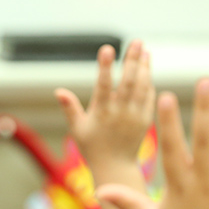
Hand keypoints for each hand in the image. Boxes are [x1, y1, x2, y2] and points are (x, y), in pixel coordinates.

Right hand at [55, 41, 153, 181]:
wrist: (115, 167)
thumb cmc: (92, 147)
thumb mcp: (77, 129)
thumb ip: (70, 108)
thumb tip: (58, 91)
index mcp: (101, 113)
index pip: (104, 85)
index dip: (105, 66)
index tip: (107, 48)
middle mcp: (120, 113)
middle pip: (129, 81)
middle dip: (132, 59)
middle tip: (136, 41)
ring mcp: (135, 116)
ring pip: (142, 86)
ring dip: (144, 66)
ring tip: (144, 49)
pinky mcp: (146, 120)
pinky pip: (149, 96)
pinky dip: (149, 81)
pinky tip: (147, 69)